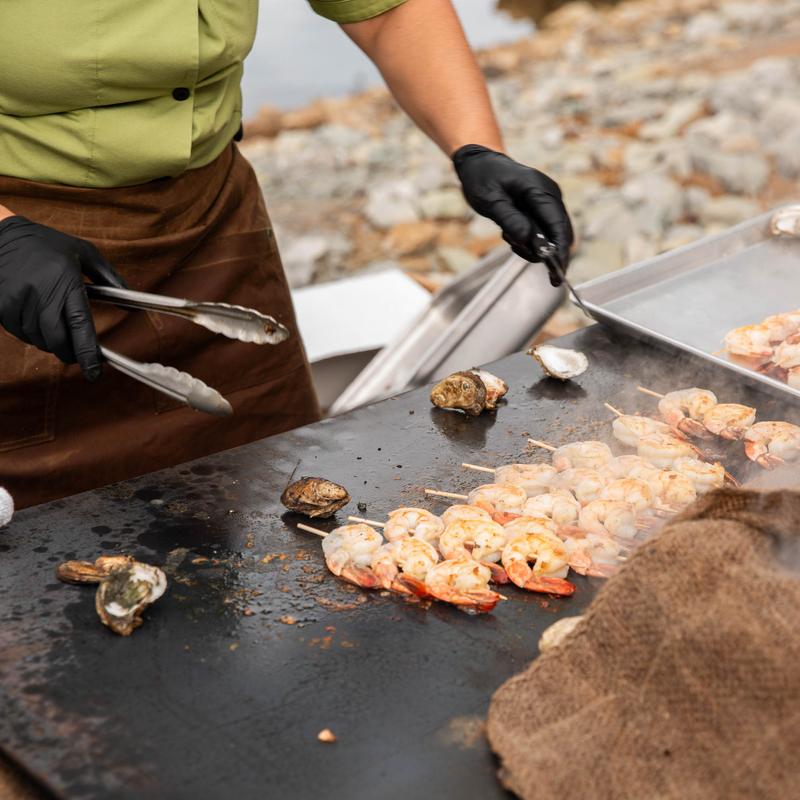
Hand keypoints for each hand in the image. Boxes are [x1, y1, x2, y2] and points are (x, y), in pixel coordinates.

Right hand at [0, 216, 125, 381]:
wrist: (1, 234)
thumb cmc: (48, 244)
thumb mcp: (84, 253)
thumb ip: (110, 278)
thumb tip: (131, 305)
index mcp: (65, 280)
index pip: (80, 325)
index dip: (88, 353)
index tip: (94, 373)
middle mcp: (41, 291)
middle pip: (57, 340)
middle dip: (70, 353)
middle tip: (76, 354)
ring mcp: (18, 299)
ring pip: (38, 339)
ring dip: (50, 342)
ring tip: (55, 326)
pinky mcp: (1, 304)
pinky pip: (20, 332)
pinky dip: (31, 333)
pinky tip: (35, 318)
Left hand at [452, 144, 573, 285]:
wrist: (480, 162)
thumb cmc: (483, 178)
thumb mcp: (490, 200)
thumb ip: (509, 219)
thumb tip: (527, 240)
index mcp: (540, 190)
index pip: (558, 226)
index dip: (559, 251)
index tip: (557, 273)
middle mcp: (550, 195)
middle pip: (561, 233)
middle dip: (550, 254)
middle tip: (527, 261)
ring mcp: (547, 202)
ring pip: (553, 236)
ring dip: (535, 247)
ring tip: (509, 239)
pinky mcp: (541, 209)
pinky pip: (544, 232)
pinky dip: (531, 241)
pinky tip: (511, 235)